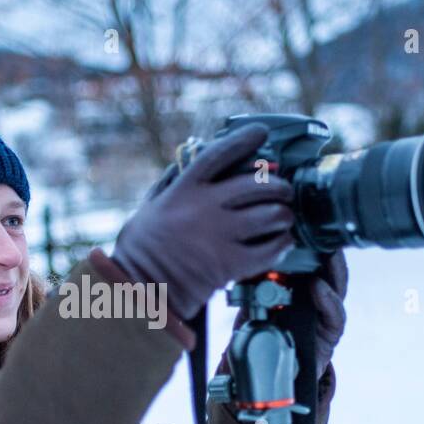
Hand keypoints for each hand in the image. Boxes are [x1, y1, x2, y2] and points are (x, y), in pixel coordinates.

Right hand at [110, 123, 295, 321]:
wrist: (139, 291)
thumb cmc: (139, 252)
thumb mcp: (148, 210)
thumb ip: (167, 187)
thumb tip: (179, 166)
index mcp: (183, 190)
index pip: (218, 154)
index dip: (243, 140)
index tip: (260, 132)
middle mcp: (204, 208)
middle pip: (257, 184)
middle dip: (278, 186)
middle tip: (283, 191)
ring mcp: (218, 235)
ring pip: (270, 215)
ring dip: (284, 215)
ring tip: (284, 218)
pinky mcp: (229, 264)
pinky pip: (269, 250)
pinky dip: (282, 245)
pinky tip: (283, 243)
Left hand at [220, 247, 347, 383]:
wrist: (268, 374)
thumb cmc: (262, 334)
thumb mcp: (252, 304)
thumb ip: (251, 285)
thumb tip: (240, 259)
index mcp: (298, 286)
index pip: (310, 259)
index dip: (311, 242)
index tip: (305, 224)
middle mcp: (316, 297)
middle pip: (328, 268)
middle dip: (327, 251)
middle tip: (320, 234)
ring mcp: (324, 315)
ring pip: (336, 287)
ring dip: (332, 271)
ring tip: (326, 256)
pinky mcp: (329, 334)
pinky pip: (335, 315)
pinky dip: (327, 300)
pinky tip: (319, 287)